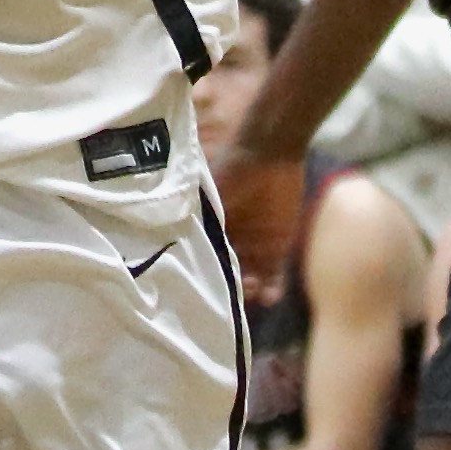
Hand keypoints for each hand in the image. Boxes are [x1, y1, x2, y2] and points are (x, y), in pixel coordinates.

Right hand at [212, 144, 302, 304]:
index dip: (203, 275)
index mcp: (211, 231)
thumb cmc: (231, 170)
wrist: (269, 151)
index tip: (200, 287)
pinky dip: (273, 288)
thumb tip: (170, 247)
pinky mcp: (280, 245)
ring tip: (251, 291)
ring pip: (250, 279)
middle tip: (229, 292)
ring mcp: (256, 246)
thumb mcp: (207, 198)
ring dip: (249, 291)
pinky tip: (269, 297)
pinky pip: (276, 274)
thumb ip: (196, 221)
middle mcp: (231, 242)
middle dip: (227, 288)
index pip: (204, 260)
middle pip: (227, 274)